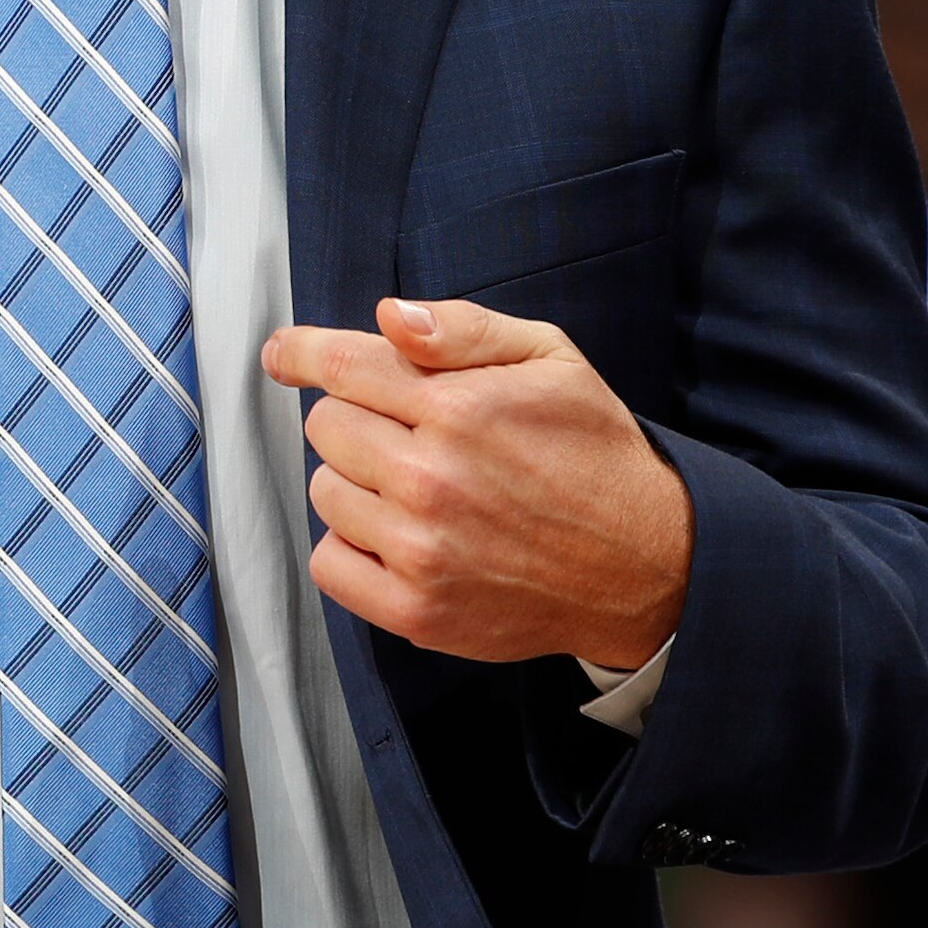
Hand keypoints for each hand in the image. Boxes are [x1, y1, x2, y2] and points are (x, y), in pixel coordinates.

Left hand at [261, 296, 689, 671]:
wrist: (644, 565)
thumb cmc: (594, 452)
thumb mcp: (551, 360)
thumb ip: (464, 329)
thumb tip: (388, 317)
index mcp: (460, 408)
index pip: (342, 367)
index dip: (301, 353)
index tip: (283, 354)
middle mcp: (432, 478)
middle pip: (326, 426)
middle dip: (357, 418)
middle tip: (408, 433)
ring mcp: (420, 550)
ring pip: (325, 492)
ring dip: (357, 483)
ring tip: (416, 488)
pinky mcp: (416, 611)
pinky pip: (331, 564)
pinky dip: (352, 548)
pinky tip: (399, 536)